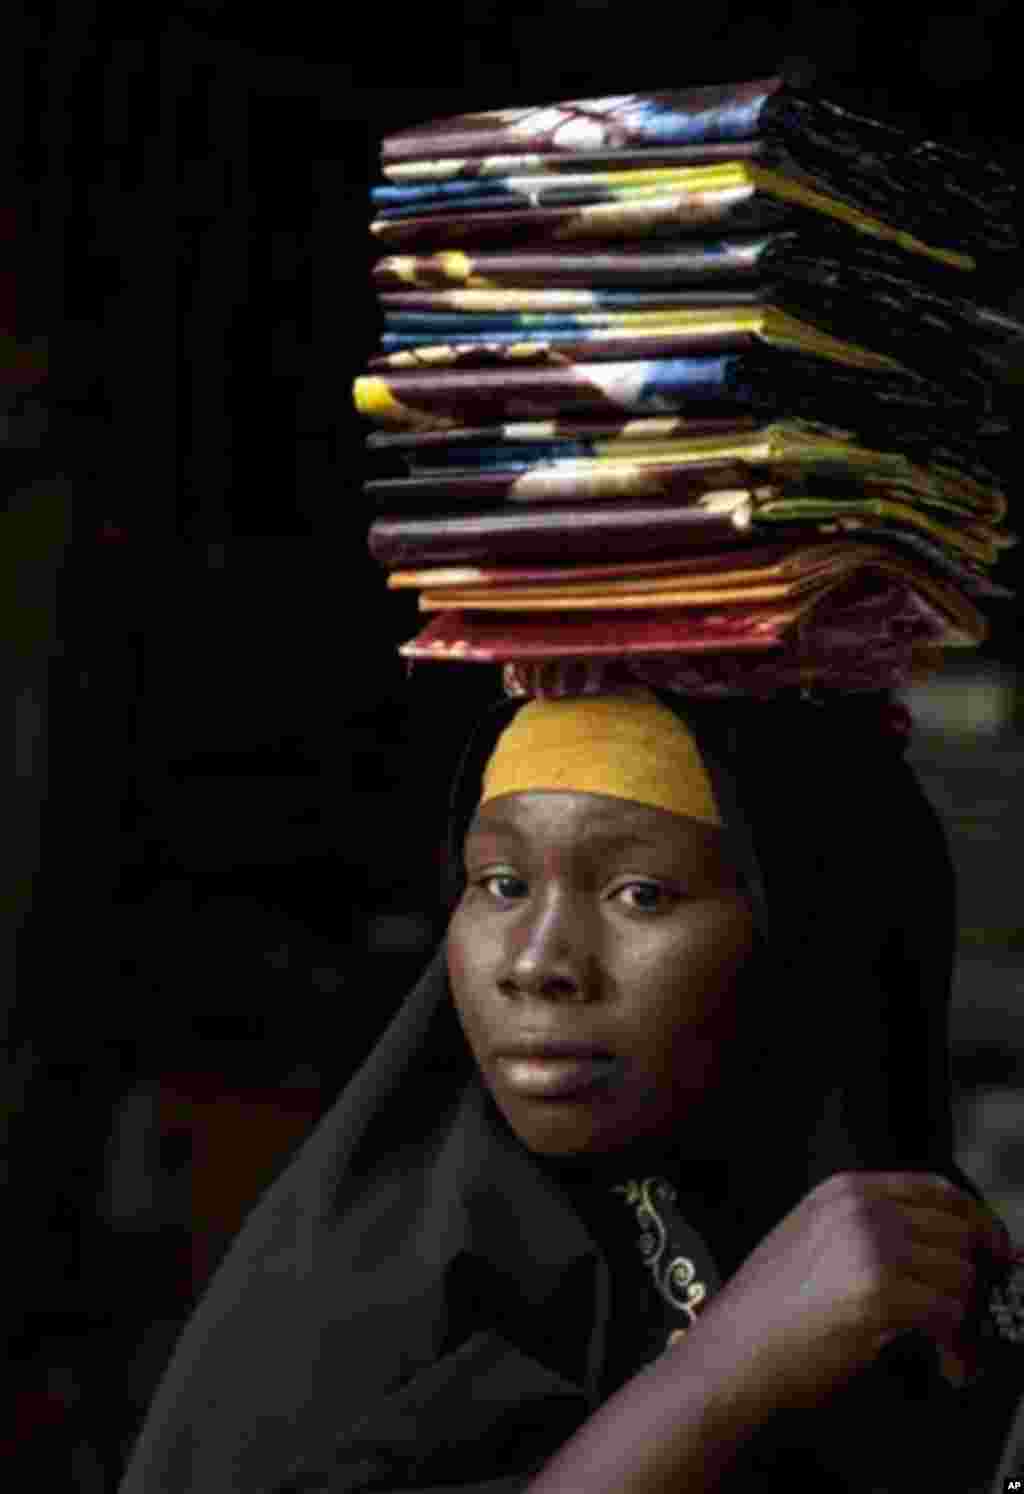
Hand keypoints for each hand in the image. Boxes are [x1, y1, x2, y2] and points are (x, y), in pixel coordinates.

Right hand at [684, 1171, 1012, 1413]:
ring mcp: (873, 1246)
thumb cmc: (769, 1309)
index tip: (997, 1251)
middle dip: (977, 1278)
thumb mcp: (811, 1238)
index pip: (937, 1188)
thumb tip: (934, 1249)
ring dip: (967, 1319)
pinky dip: (959, 1346)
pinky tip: (948, 1364)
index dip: (977, 1221)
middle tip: (977, 1314)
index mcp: (845, 1190)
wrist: (736, 1349)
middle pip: (958, 1231)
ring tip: (953, 1350)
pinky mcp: (883, 1292)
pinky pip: (951, 1313)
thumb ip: (865, 1228)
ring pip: (961, 1274)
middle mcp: (862, 1208)